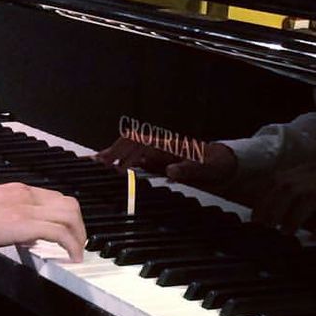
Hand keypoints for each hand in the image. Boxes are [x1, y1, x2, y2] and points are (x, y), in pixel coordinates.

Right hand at [0, 183, 85, 262]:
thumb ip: (6, 214)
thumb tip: (16, 231)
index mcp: (18, 190)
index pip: (55, 197)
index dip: (67, 216)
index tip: (68, 232)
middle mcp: (26, 194)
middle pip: (69, 204)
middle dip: (79, 225)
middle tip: (77, 244)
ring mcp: (27, 207)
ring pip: (70, 215)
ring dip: (79, 236)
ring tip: (76, 252)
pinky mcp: (25, 223)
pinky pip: (60, 232)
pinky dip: (72, 246)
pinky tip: (72, 258)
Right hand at [94, 136, 236, 187]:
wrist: (222, 162)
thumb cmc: (213, 163)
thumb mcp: (206, 169)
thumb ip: (189, 170)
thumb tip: (171, 171)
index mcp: (166, 145)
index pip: (139, 144)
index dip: (125, 153)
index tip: (114, 166)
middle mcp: (157, 146)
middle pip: (128, 144)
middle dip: (111, 152)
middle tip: (94, 165)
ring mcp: (155, 153)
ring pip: (128, 150)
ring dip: (112, 156)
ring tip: (94, 166)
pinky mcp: (155, 161)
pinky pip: (133, 159)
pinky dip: (119, 162)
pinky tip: (110, 169)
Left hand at [251, 158, 315, 236]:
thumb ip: (303, 189)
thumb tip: (278, 210)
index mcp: (311, 169)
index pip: (278, 179)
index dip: (264, 198)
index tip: (255, 218)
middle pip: (289, 187)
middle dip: (273, 208)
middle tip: (264, 228)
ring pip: (309, 197)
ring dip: (294, 216)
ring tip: (286, 234)